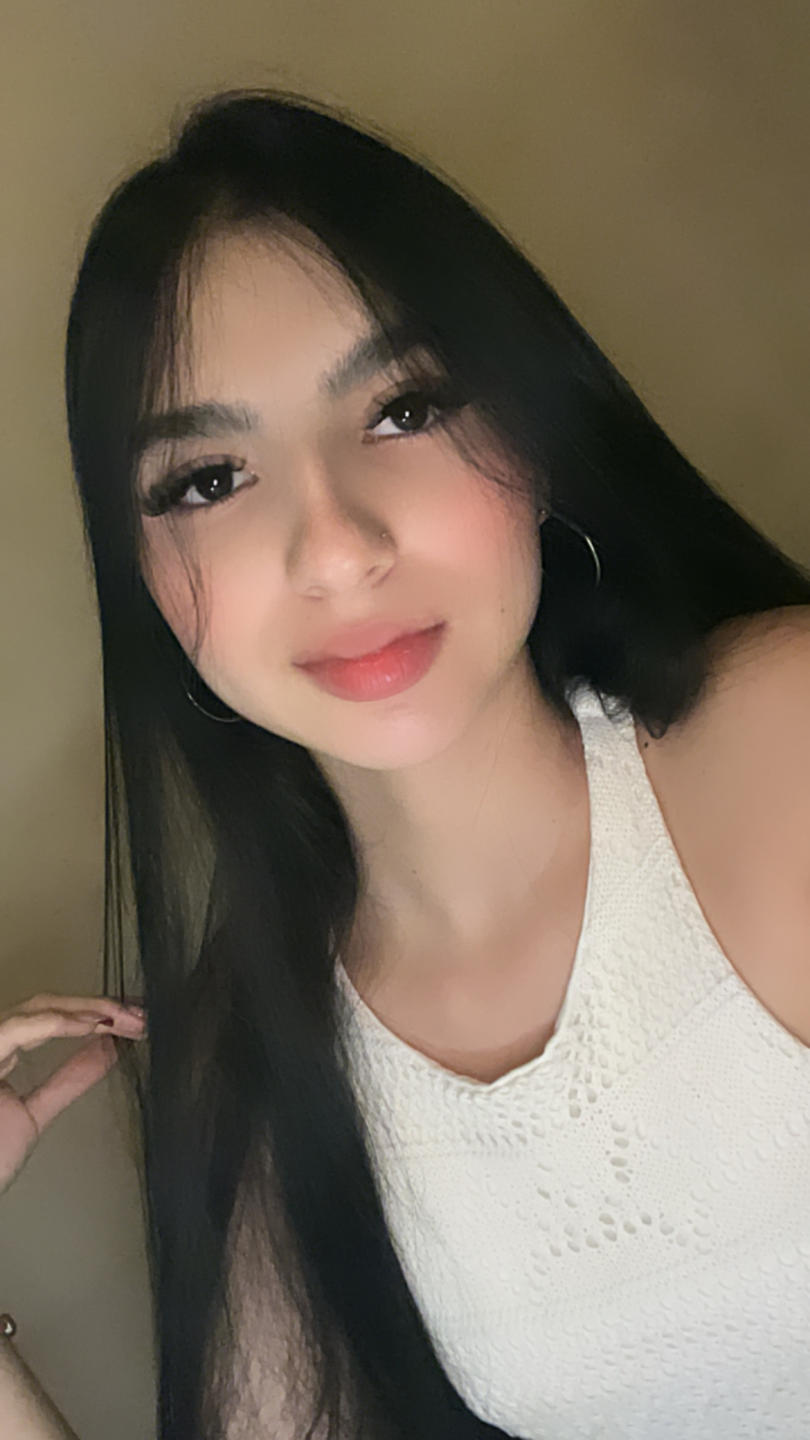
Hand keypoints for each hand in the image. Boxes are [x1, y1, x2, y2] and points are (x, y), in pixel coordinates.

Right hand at [0, 993, 146, 1193]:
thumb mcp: (33, 1115)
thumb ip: (68, 1081)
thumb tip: (110, 1050)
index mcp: (0, 1053)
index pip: (50, 1018)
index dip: (92, 1012)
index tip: (134, 1017)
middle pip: (47, 1005)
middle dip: (97, 1006)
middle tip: (140, 1013)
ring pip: (37, 1008)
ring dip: (86, 1010)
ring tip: (124, 1018)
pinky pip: (15, 1029)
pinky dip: (56, 1024)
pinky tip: (92, 1027)